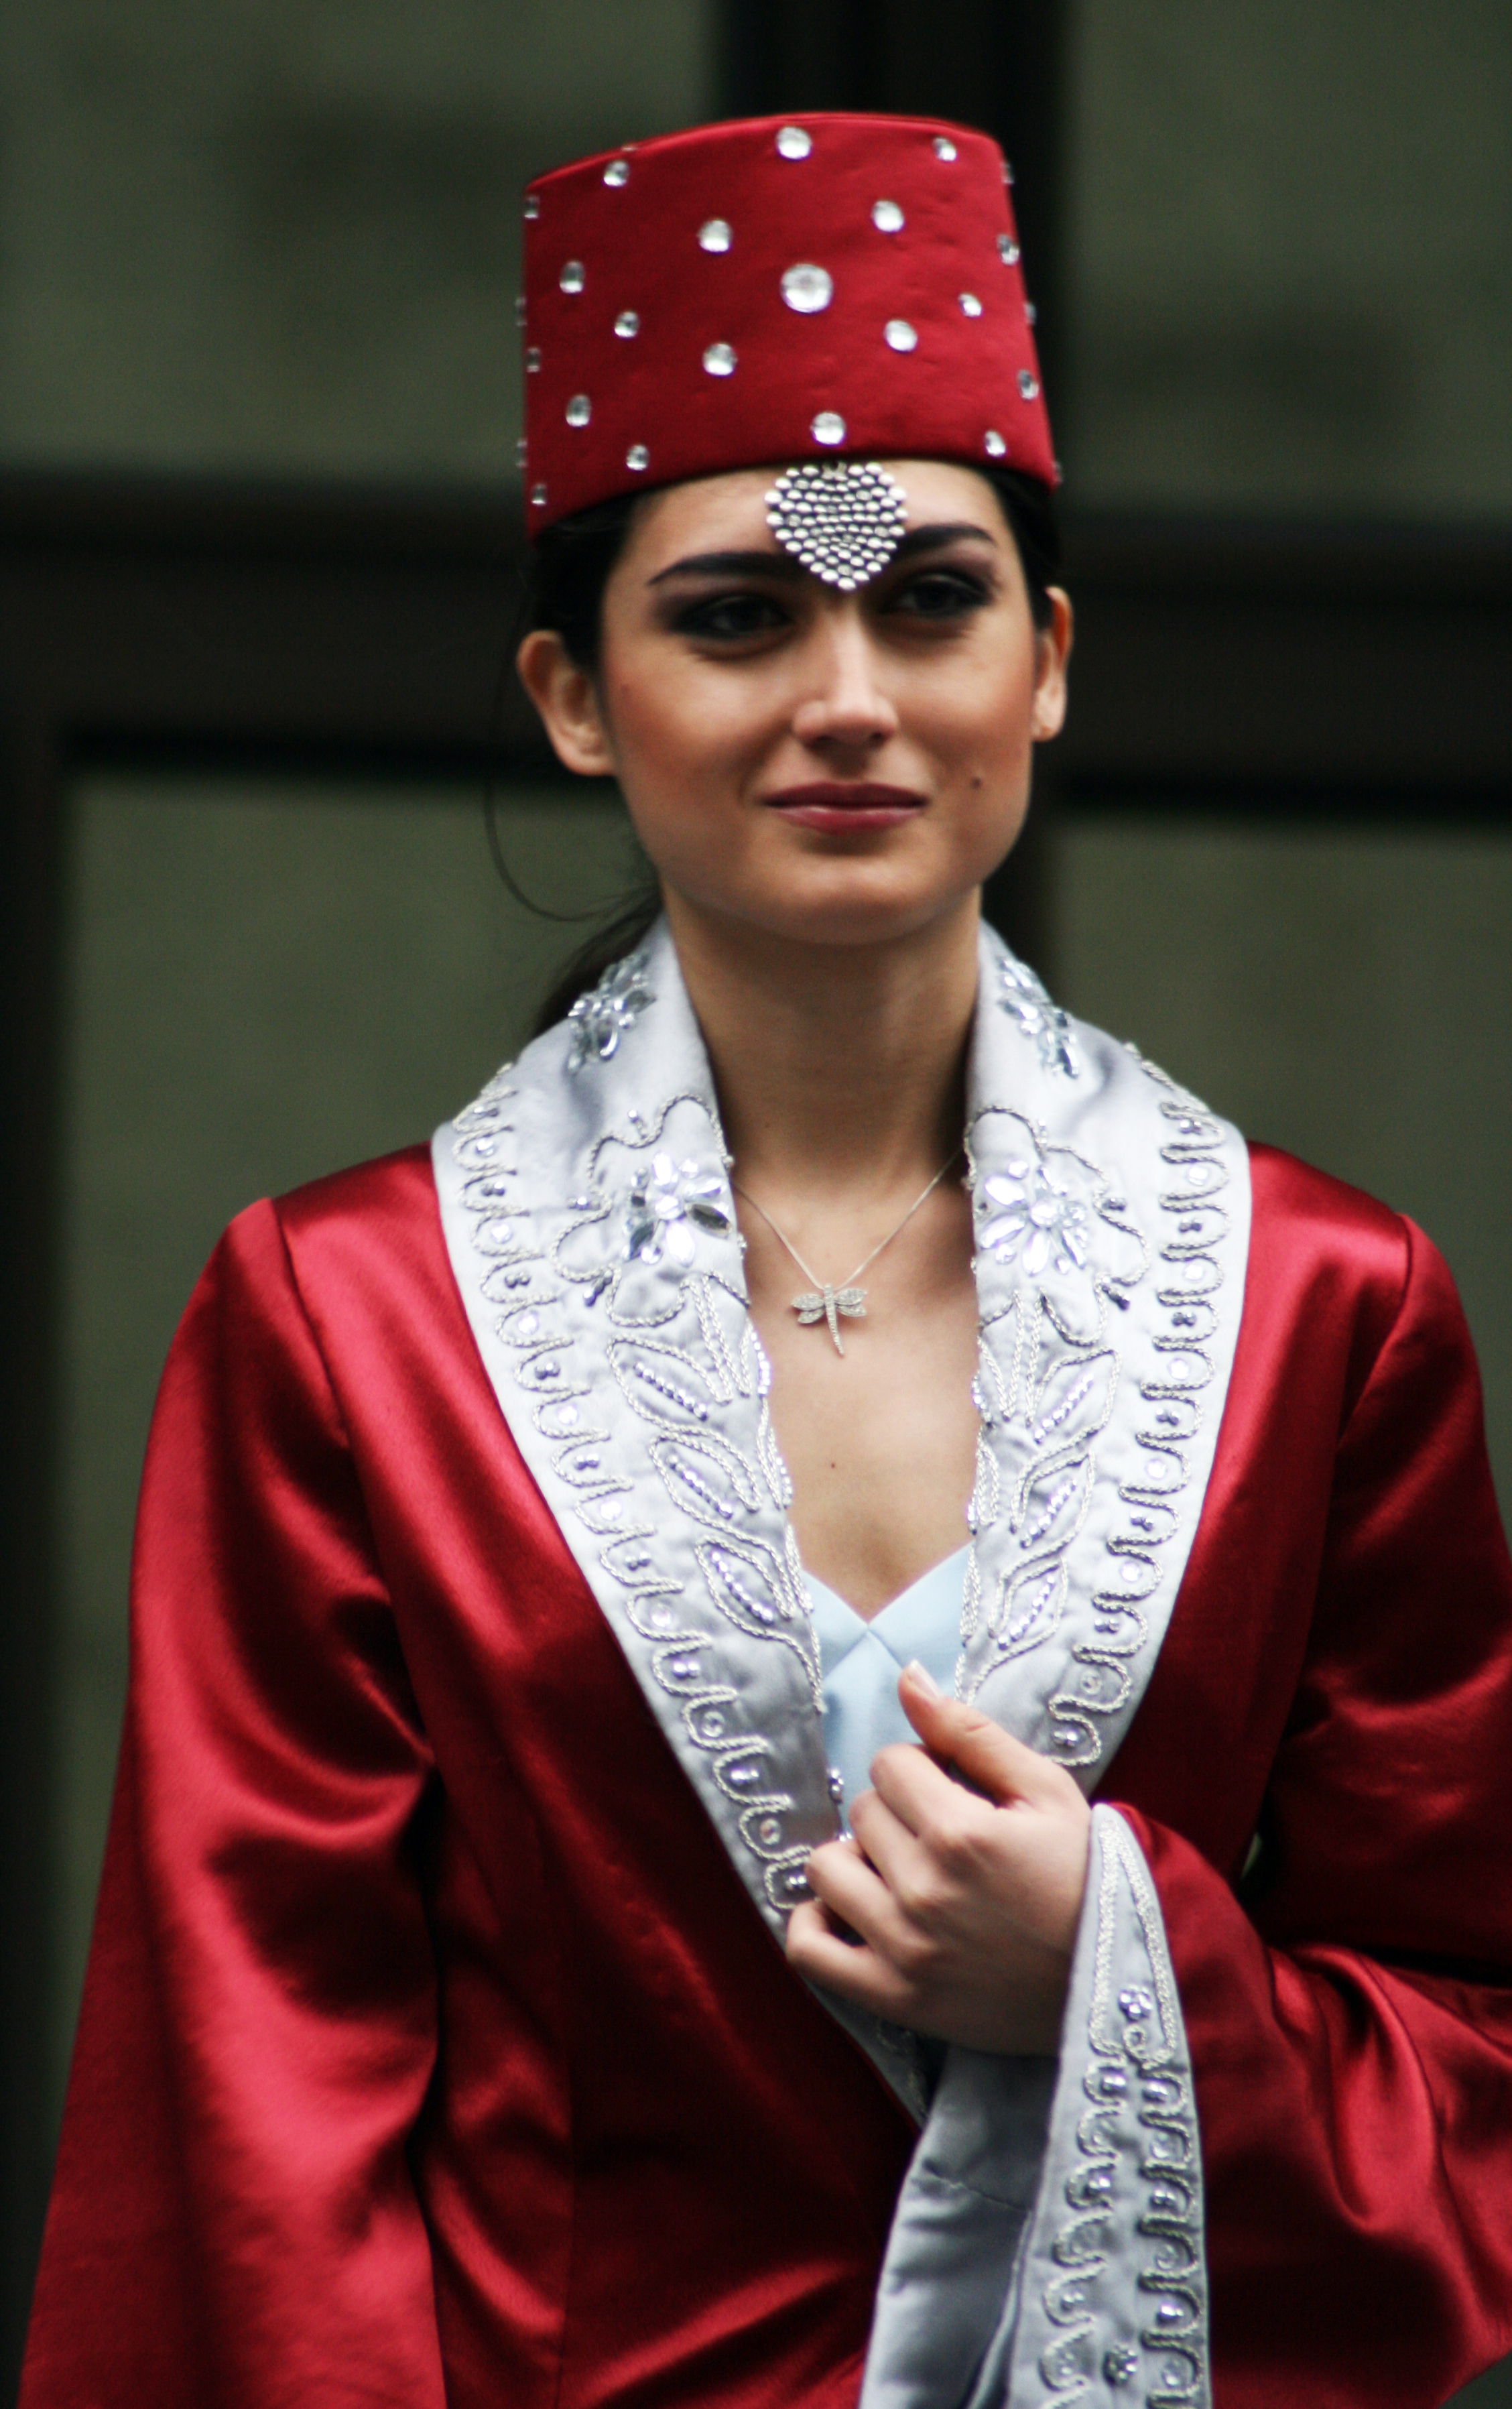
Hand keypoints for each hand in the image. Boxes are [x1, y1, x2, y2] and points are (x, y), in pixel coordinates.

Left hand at [785, 1662, 1091, 2053]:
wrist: (1115, 1974)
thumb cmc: (1085, 1875)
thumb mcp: (1045, 1789)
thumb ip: (969, 1731)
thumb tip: (906, 1677)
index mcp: (960, 1832)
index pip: (889, 1763)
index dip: (919, 1769)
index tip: (950, 1793)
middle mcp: (923, 1890)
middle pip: (861, 1812)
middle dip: (895, 1812)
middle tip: (938, 1836)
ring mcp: (904, 1949)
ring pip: (825, 1869)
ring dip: (855, 1861)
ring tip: (898, 1872)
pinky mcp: (894, 1998)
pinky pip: (809, 1952)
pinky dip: (814, 1925)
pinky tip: (847, 1909)